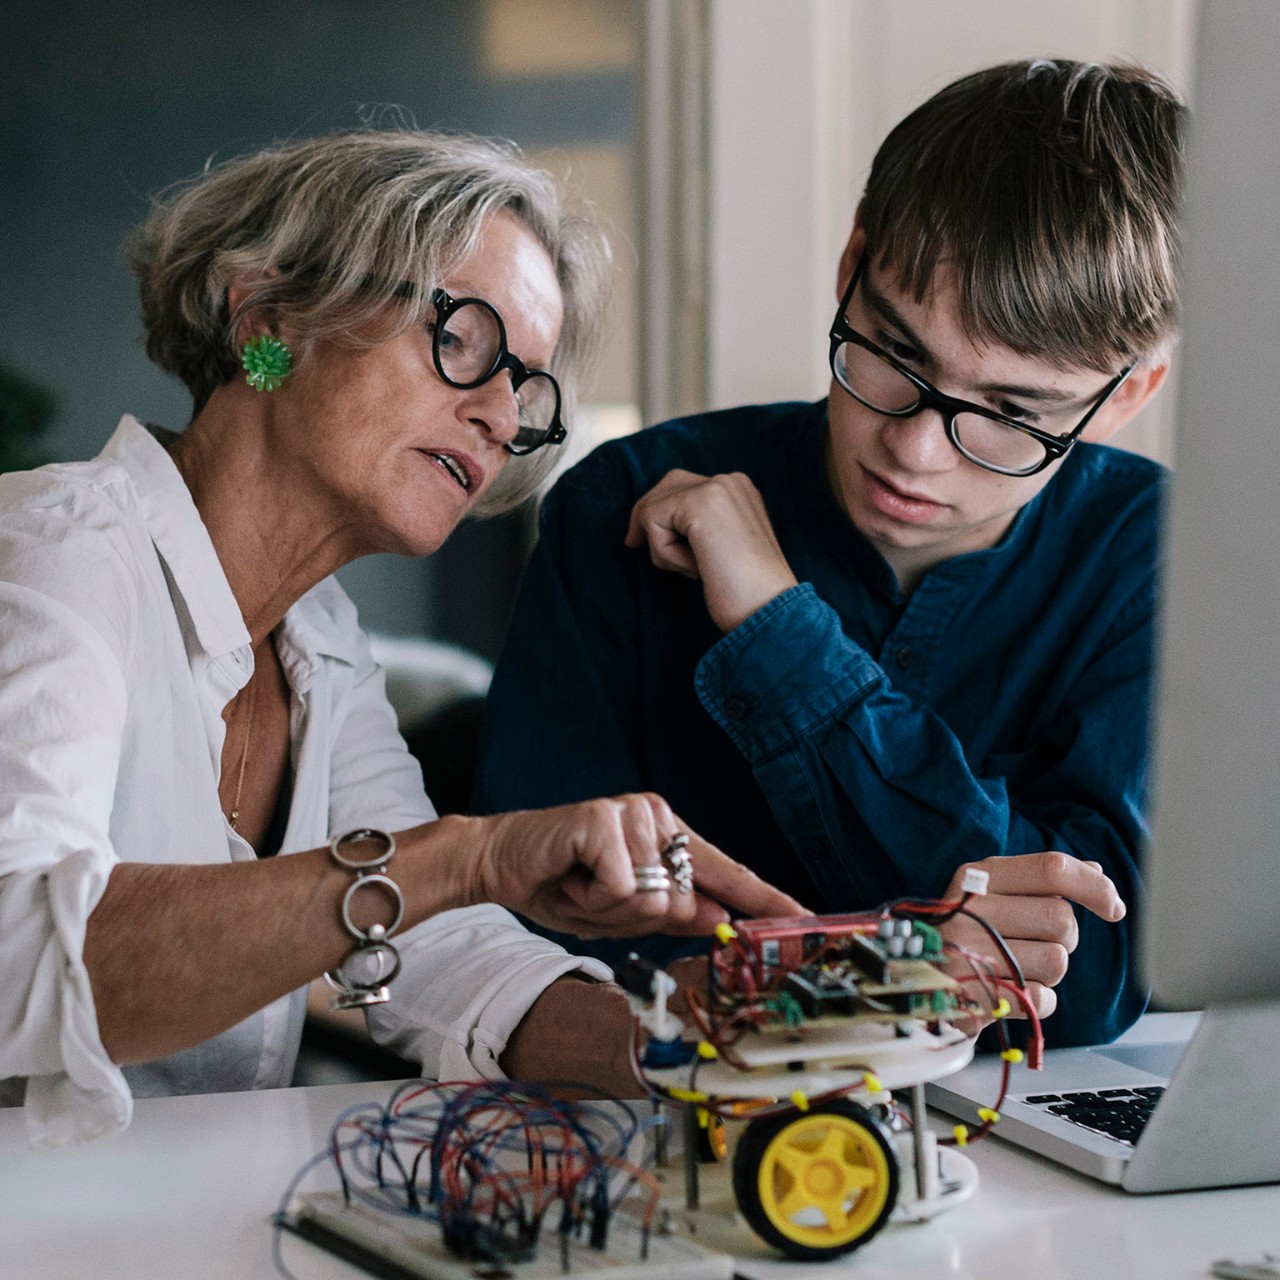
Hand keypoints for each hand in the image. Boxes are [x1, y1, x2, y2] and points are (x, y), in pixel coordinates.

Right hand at [465, 794, 803, 938]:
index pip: (728, 871)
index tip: (805, 919)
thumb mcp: (623, 911)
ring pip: (653, 899)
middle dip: (635, 918)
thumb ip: (673, 913)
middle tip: (592, 897)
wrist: (499, 861)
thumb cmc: (563, 883)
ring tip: (579, 884)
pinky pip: (622, 888)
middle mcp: (658, 817)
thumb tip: (722, 917)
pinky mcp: (604, 819)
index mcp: (669, 835)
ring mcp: (633, 813)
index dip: (766, 898)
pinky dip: (592, 898)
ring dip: (608, 909)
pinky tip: (570, 875)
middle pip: (684, 900)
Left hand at [625, 469, 798, 631]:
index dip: (660, 511)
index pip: (685, 485)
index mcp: (740, 490)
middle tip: (632, 543)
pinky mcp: (701, 502)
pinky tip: (696, 569)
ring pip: (656, 507)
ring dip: (664, 547)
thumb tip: (653, 520)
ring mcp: (717, 487)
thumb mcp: (723, 547)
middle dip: (647, 516)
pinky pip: (653, 521)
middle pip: (667, 485)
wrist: (769, 610)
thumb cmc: (746, 592)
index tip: (641, 537)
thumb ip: (699, 526)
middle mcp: (731, 480)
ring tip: (697, 570)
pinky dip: (665, 553)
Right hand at [938, 852, 1125, 1019]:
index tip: (1113, 907)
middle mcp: (969, 909)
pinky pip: (1043, 998)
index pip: (1051, 868)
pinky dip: (1039, 1000)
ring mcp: (968, 952)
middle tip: (1035, 942)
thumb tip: (1096, 872)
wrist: (913, 979)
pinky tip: (1012, 992)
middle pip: (1062, 918)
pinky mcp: (974, 995)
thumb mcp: (992, 894)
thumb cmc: (964, 932)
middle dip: (1065, 937)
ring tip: (1016, 966)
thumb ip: (1041, 881)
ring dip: (1050, 970)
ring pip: (1058, 960)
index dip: (1093, 887)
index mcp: (977, 877)